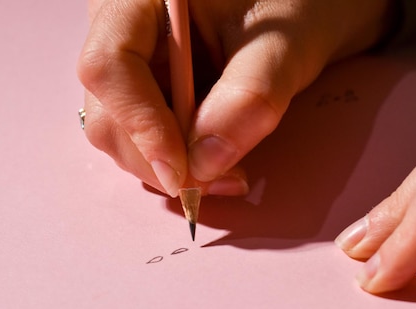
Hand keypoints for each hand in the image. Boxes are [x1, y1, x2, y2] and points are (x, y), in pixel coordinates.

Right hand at [77, 0, 394, 196]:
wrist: (306, 9)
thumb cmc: (297, 5)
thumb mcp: (285, 44)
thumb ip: (249, 97)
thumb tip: (205, 164)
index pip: (110, 64)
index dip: (141, 125)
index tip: (182, 171)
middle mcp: (125, 28)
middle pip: (109, 108)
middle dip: (158, 159)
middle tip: (216, 184)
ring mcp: (134, 62)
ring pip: (121, 132)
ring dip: (169, 168)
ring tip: (228, 175)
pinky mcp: (150, 89)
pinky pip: (144, 138)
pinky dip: (178, 163)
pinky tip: (216, 165)